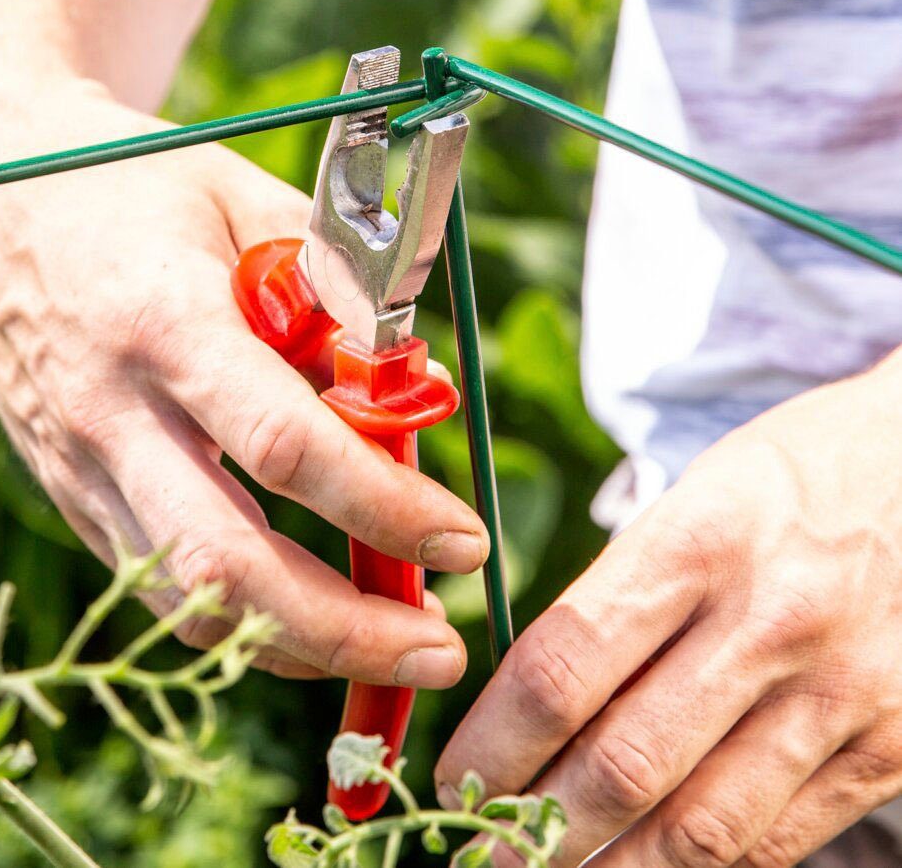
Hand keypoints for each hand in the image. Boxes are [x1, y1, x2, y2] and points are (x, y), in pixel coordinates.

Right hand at [0, 79, 487, 684]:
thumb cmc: (133, 189)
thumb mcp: (246, 198)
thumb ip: (336, 285)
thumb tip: (416, 385)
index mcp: (164, 321)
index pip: (285, 446)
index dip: (384, 508)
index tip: (463, 543)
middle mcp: (113, 413)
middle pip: (228, 567)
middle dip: (345, 631)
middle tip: (440, 652)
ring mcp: (81, 468)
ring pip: (190, 602)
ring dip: (301, 644)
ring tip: (391, 643)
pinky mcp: (73, 496)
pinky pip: (163, 586)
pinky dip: (249, 618)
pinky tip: (314, 611)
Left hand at [436, 360, 901, 865]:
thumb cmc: (781, 484)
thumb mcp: (686, 504)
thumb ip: (617, 602)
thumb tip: (534, 708)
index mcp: (695, 543)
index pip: (564, 668)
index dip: (495, 743)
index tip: (456, 779)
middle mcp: (770, 621)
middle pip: (623, 763)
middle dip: (537, 827)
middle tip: (486, 851)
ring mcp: (841, 691)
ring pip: (701, 827)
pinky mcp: (895, 743)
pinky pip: (778, 840)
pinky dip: (701, 867)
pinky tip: (649, 865)